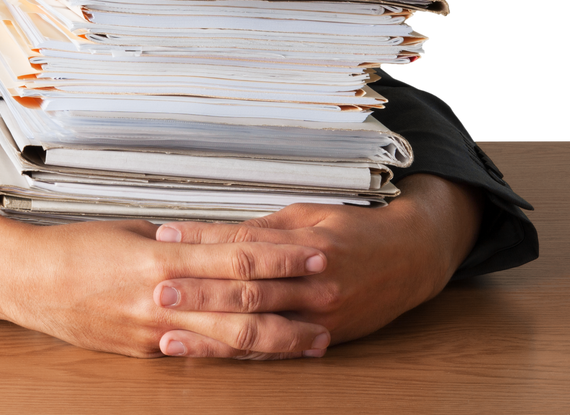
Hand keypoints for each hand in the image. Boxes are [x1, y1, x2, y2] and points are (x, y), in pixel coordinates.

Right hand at [0, 197, 333, 359]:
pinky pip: (198, 356)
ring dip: (276, 339)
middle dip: (292, 300)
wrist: (25, 281)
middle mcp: (160, 298)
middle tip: (332, 295)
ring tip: (312, 337)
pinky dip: (234, 357)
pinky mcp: (144, 351)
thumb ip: (175, 240)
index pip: (235, 257)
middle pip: (241, 302)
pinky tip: (260, 358)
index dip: (280, 257)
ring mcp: (153, 330)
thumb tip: (220, 238)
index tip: (313, 252)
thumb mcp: (129, 229)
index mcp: (158, 258)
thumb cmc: (72, 249)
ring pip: (228, 340)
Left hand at [151, 174, 484, 351]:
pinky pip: (275, 351)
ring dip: (210, 332)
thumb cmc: (356, 230)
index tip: (164, 235)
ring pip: (257, 325)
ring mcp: (319, 314)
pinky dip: (239, 355)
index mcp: (307, 243)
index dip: (202, 239)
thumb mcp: (309, 215)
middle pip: (247, 287)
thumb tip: (212, 234)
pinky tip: (208, 356)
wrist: (411, 258)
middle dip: (199, 290)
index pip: (244, 241)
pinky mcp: (324, 338)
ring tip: (169, 333)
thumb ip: (263, 229)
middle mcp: (314, 281)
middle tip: (157, 287)